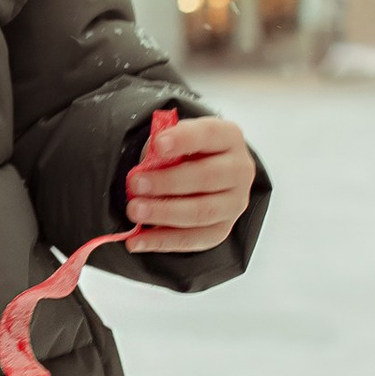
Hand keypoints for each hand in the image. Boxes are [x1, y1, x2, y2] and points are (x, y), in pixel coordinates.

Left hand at [125, 110, 256, 254]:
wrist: (203, 173)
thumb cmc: (186, 152)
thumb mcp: (177, 139)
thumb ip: (164, 147)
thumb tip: (146, 165)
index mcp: (228, 138)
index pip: (209, 135)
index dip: (183, 139)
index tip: (158, 144)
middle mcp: (239, 170)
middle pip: (207, 177)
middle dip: (168, 182)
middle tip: (136, 184)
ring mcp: (234, 203)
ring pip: (200, 212)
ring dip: (164, 213)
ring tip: (135, 211)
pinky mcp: (221, 229)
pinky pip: (192, 239)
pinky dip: (161, 241)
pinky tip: (137, 240)